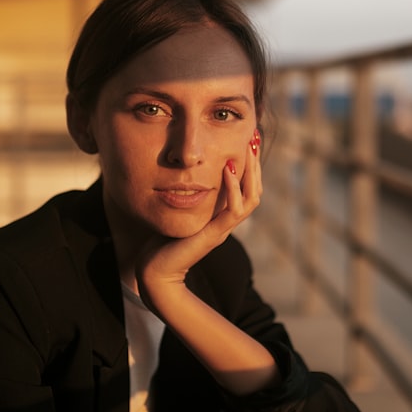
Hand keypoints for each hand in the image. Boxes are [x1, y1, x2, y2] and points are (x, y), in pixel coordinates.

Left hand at [136, 129, 262, 304]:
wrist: (155, 274)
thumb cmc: (160, 245)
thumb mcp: (176, 213)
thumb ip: (183, 198)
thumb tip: (181, 175)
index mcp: (220, 218)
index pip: (245, 189)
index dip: (248, 166)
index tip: (245, 141)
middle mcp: (225, 223)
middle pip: (254, 191)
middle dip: (255, 163)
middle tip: (254, 138)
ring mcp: (222, 230)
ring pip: (251, 199)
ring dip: (251, 172)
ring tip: (247, 149)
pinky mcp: (214, 236)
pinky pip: (233, 210)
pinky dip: (233, 188)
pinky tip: (227, 168)